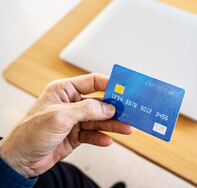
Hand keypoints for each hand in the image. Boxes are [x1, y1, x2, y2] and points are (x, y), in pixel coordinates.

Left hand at [0, 73, 133, 177]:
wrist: (19, 160)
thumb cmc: (30, 133)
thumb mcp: (60, 116)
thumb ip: (87, 110)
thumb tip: (108, 108)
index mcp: (64, 91)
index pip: (92, 82)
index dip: (109, 84)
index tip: (124, 89)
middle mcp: (70, 104)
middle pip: (99, 103)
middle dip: (115, 109)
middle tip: (130, 112)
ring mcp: (74, 120)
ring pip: (99, 120)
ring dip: (113, 125)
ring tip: (127, 128)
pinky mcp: (75, 135)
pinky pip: (93, 134)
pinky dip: (101, 138)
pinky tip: (108, 140)